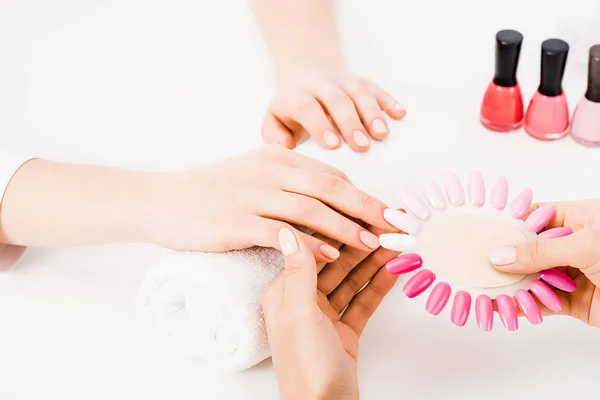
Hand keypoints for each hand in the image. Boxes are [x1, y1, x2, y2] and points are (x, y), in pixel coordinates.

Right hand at [146, 144, 392, 260]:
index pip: (331, 174)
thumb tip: (323, 195)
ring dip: (345, 227)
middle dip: (366, 207)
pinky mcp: (238, 221)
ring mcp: (253, 195)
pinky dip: (309, 244)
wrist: (163, 199)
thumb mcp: (251, 173)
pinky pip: (282, 233)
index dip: (363, 193)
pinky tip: (330, 256)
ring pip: (311, 209)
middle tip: (395, 226)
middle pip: (330, 188)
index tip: (386, 211)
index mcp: (277, 158)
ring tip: (371, 243)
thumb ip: (286, 180)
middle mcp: (270, 172)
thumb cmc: (209, 190)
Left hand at [262, 68, 405, 151]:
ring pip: (359, 93)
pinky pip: (378, 89)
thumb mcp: (274, 121)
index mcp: (296, 97)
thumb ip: (274, 136)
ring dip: (373, 113)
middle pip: (337, 100)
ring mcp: (343, 82)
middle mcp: (320, 86)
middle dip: (351, 122)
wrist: (305, 75)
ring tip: (383, 135)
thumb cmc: (290, 112)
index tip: (333, 145)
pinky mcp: (362, 83)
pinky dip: (390, 101)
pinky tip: (401, 114)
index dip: (320, 124)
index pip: (306, 107)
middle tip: (362, 146)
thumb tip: (285, 148)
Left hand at [262, 226, 398, 399]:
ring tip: (398, 242)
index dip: (338, 230)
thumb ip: (298, 270)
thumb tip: (287, 229)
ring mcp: (324, 318)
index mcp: (283, 293)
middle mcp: (301, 302)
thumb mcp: (299, 313)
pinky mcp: (343, 333)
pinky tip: (394, 270)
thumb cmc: (305, 366)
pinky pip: (362, 302)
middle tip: (389, 225)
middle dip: (362, 243)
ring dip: (374, 262)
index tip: (362, 214)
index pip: (314, 250)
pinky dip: (377, 286)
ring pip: (351, 281)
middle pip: (336, 264)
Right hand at [488, 200, 599, 326]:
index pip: (534, 216)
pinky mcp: (577, 301)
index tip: (479, 229)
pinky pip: (544, 302)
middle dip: (504, 257)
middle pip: (530, 249)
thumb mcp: (586, 246)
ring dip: (511, 284)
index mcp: (580, 219)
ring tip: (483, 287)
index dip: (507, 221)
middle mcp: (575, 245)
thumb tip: (499, 254)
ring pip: (534, 277)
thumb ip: (540, 252)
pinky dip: (525, 306)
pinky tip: (505, 306)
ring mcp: (575, 273)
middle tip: (474, 262)